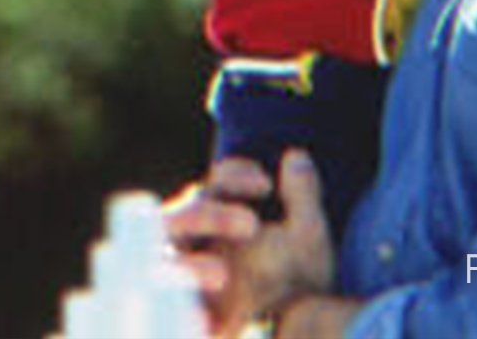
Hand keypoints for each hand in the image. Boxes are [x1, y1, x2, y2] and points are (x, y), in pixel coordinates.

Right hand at [165, 152, 340, 337]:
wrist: (297, 331)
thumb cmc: (297, 282)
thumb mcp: (308, 237)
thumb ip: (303, 196)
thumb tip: (297, 156)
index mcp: (222, 214)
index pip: (216, 183)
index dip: (234, 177)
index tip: (266, 185)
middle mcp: (196, 240)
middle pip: (185, 216)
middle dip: (212, 217)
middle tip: (250, 226)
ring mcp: (183, 277)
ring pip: (167, 259)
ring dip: (190, 263)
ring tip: (221, 275)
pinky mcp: (181, 312)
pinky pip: (167, 305)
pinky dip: (182, 304)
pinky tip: (204, 311)